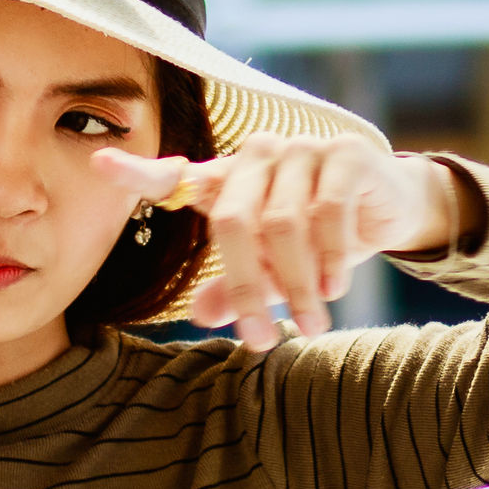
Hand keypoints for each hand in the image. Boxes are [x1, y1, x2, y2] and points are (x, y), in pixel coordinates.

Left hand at [97, 136, 466, 347]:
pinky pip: (327, 211)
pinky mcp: (344, 153)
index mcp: (228, 178)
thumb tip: (198, 317)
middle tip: (261, 340)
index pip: (174, 175)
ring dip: (296, 285)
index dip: (137, 172)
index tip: (99, 164)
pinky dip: (330, 257)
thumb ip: (237, 288)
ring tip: (312, 326)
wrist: (390, 210)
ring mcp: (302, 148)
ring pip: (283, 224)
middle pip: (232, 222)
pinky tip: (335, 287)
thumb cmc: (317, 239)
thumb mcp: (273, 270)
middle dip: (247, 289)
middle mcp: (257, 155)